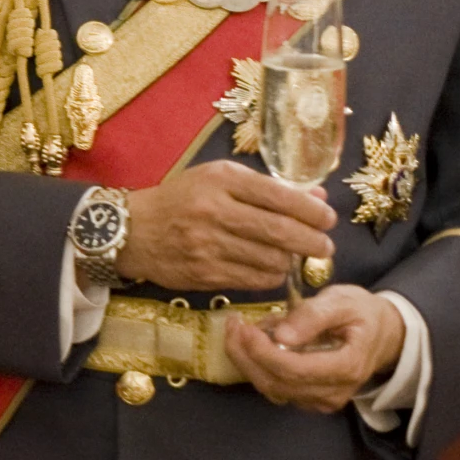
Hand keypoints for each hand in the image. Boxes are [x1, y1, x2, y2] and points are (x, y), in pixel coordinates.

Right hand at [115, 161, 334, 290]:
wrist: (131, 231)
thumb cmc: (181, 200)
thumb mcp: (219, 180)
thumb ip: (267, 189)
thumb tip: (318, 199)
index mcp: (220, 179)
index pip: (279, 196)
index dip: (312, 211)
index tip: (328, 219)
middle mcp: (213, 210)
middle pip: (281, 231)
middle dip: (313, 242)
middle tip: (324, 246)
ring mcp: (208, 244)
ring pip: (271, 259)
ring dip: (290, 261)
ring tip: (291, 257)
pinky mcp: (205, 272)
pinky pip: (255, 280)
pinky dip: (270, 276)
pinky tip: (269, 269)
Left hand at [224, 285, 405, 412]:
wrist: (382, 333)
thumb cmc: (361, 313)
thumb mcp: (341, 302)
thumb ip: (312, 316)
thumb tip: (281, 334)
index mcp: (347, 367)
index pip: (295, 370)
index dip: (262, 352)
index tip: (243, 327)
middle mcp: (334, 391)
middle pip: (277, 383)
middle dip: (246, 354)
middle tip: (233, 324)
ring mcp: (321, 398)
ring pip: (271, 389)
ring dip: (247, 360)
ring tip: (243, 328)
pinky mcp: (310, 398)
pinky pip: (274, 388)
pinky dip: (257, 367)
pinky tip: (255, 342)